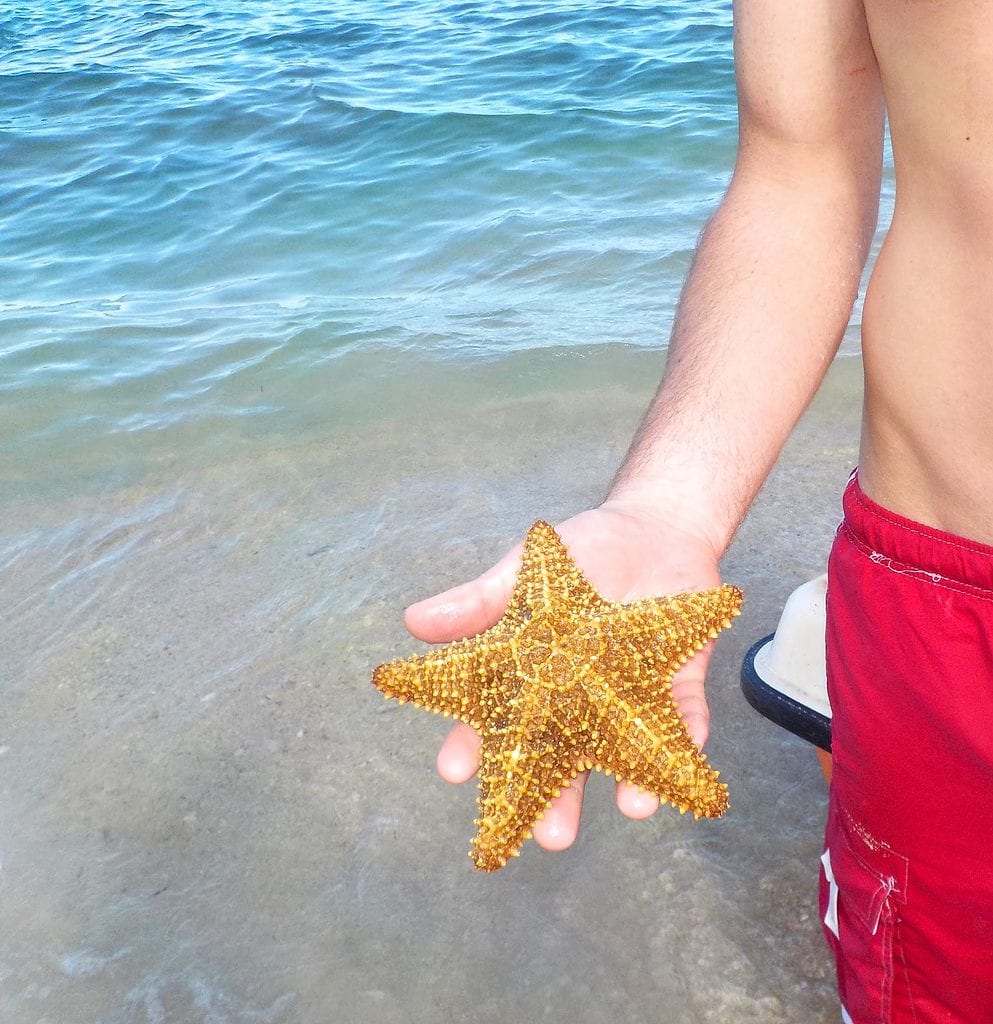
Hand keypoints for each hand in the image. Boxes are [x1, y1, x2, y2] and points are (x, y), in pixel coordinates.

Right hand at [404, 500, 724, 852]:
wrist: (651, 529)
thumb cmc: (579, 554)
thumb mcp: (525, 574)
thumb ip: (479, 601)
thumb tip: (414, 621)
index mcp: (533, 682)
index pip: (496, 724)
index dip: (474, 749)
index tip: (454, 770)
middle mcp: (578, 704)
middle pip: (562, 763)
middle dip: (556, 802)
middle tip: (550, 838)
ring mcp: (629, 701)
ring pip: (624, 756)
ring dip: (629, 787)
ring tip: (629, 809)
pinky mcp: (679, 688)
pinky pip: (686, 718)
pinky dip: (689, 739)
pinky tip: (685, 761)